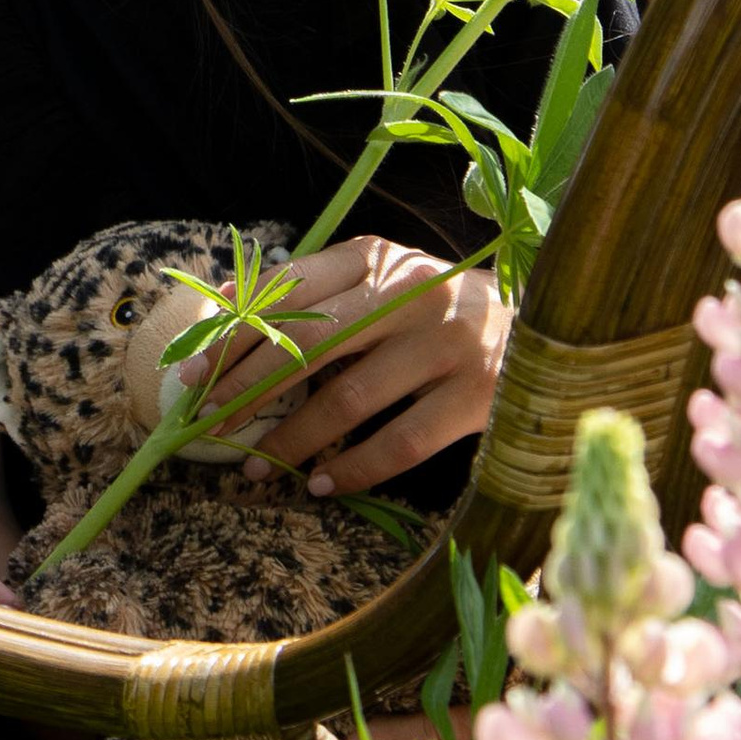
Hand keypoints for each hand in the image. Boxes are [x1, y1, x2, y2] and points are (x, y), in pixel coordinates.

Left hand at [196, 236, 508, 499]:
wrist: (548, 331)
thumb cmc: (440, 310)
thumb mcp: (383, 280)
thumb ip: (318, 292)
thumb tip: (227, 310)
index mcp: (377, 257)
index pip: (289, 290)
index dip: (233, 331)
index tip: (191, 369)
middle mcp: (410, 293)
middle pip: (308, 342)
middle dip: (247, 385)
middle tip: (207, 420)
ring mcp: (446, 344)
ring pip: (347, 398)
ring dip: (290, 438)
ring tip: (253, 464)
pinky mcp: (475, 396)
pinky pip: (398, 443)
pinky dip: (351, 469)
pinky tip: (318, 483)